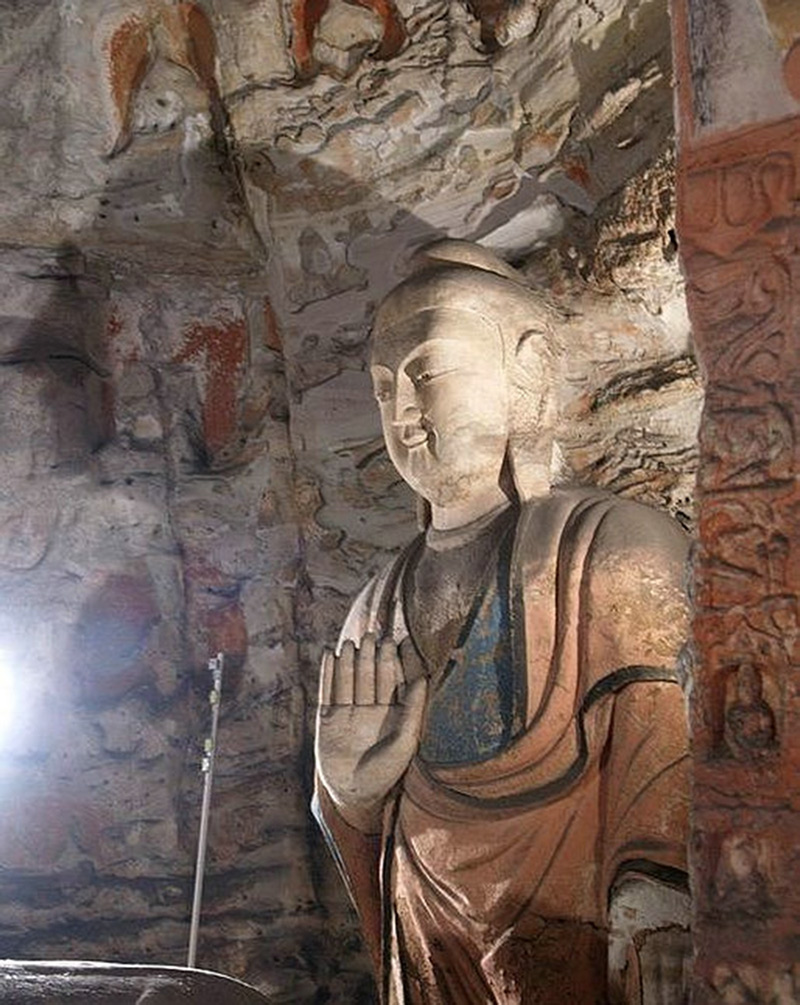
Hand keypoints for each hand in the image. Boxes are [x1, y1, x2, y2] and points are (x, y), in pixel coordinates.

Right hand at [315, 633, 426, 832]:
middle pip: (370, 675)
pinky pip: (327, 690)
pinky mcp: (327, 719)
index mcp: (391, 713)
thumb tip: (423, 678)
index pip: (394, 680)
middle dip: (373, 655)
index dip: (395, 660)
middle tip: (375, 635)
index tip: (400, 640)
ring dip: (350, 660)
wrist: (354, 795)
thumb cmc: (386, 772)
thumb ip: (413, 709)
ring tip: (353, 641)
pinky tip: (330, 654)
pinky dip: (327, 672)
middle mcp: (369, 709)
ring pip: (349, 679)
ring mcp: (347, 712)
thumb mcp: (405, 741)